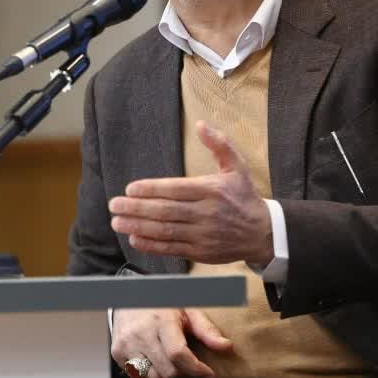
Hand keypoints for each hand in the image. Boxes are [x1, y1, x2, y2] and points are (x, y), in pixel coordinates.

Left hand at [109, 121, 272, 265]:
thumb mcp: (237, 167)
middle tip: (114, 205)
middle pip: (166, 211)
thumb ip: (220, 145)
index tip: (130, 188)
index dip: (151, 189)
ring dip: (138, 226)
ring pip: (166, 231)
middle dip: (137, 208)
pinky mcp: (201, 252)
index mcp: (212, 191)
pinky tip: (134, 238)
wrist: (263, 233)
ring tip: (118, 221)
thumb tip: (201, 125)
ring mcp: (203, 235)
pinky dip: (151, 245)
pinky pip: (172, 248)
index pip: (176, 189)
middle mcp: (206, 213)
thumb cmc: (244, 197)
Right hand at [111, 307, 232, 377]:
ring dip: (167, 377)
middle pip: (167, 371)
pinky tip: (157, 363)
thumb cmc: (162, 304)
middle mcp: (140, 333)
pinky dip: (151, 376)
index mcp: (161, 320)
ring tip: (172, 365)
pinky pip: (138, 377)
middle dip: (184, 373)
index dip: (196, 369)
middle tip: (189, 366)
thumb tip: (226, 347)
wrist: (129, 295)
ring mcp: (126, 344)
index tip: (208, 373)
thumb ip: (207, 330)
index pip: (178, 354)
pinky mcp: (117, 352)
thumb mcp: (187, 310)